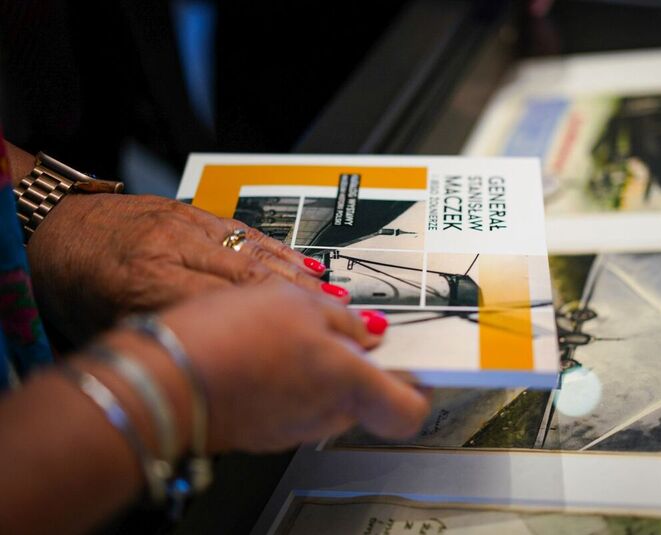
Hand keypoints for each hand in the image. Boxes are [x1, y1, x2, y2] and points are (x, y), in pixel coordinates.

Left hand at [27, 193, 339, 342]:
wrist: (51, 227)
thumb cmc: (72, 283)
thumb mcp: (112, 326)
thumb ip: (170, 336)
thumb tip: (225, 359)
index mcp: (146, 283)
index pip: (226, 307)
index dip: (274, 328)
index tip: (307, 344)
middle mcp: (171, 248)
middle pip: (252, 277)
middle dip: (301, 302)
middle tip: (339, 320)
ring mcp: (184, 224)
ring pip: (255, 250)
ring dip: (299, 276)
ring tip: (334, 296)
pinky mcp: (191, 210)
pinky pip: (245, 229)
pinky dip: (279, 248)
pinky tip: (304, 263)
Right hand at [154, 279, 428, 450]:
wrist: (164, 379)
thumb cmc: (228, 338)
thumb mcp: (296, 303)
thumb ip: (342, 321)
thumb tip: (367, 333)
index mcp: (347, 383)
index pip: (408, 409)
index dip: (417, 386)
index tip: (412, 362)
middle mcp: (327, 416)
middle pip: (366, 398)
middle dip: (358, 365)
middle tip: (337, 330)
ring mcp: (294, 428)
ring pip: (328, 400)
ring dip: (320, 370)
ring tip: (290, 334)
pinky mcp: (265, 430)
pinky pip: (294, 405)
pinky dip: (290, 381)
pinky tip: (264, 353)